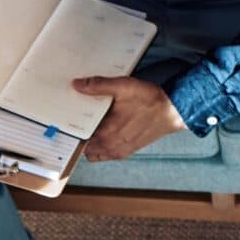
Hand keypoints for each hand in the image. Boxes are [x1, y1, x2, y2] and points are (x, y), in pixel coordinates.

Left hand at [69, 74, 186, 162]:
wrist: (173, 111)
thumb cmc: (149, 100)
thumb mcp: (122, 87)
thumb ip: (98, 86)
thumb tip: (77, 85)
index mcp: (106, 134)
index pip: (78, 141)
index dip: (71, 133)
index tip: (67, 124)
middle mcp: (110, 147)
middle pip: (85, 149)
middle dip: (81, 138)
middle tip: (79, 123)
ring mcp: (119, 151)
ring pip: (95, 154)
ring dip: (91, 144)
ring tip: (92, 128)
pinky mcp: (128, 151)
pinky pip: (107, 154)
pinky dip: (102, 146)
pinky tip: (106, 130)